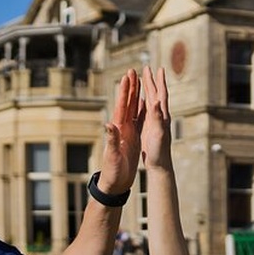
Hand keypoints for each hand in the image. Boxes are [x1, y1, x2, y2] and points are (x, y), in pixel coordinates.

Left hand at [97, 69, 142, 193]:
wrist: (115, 183)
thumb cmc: (112, 172)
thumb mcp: (112, 156)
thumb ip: (111, 140)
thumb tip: (108, 124)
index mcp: (118, 130)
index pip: (122, 106)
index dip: (124, 91)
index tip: (127, 76)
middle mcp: (122, 128)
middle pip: (127, 103)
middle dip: (130, 87)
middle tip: (132, 71)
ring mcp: (127, 132)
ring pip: (133, 109)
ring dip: (136, 95)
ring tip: (139, 81)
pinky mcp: (132, 138)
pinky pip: (138, 120)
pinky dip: (142, 109)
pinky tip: (144, 102)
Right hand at [140, 66, 171, 169]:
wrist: (160, 166)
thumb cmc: (159, 152)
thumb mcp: (158, 133)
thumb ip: (157, 117)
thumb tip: (156, 101)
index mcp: (162, 116)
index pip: (160, 95)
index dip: (159, 82)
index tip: (158, 68)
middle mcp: (160, 117)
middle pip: (155, 95)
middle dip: (151, 81)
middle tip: (147, 67)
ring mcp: (154, 123)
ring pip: (150, 102)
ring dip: (147, 90)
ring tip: (144, 80)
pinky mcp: (149, 129)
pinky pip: (145, 112)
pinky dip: (143, 103)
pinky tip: (141, 102)